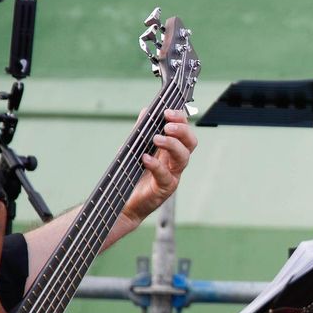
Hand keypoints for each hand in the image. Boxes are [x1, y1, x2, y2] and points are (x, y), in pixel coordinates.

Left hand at [121, 109, 197, 225]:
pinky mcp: (164, 189)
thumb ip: (141, 131)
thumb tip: (146, 110)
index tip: (168, 111)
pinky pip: (166, 176)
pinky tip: (145, 158)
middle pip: (190, 142)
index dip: (180, 119)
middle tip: (167, 126)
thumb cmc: (131, 175)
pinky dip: (156, 165)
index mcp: (170, 149)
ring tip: (157, 139)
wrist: (122, 202)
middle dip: (182, 130)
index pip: (183, 130)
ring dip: (172, 145)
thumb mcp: (134, 148)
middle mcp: (174, 161)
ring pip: (183, 157)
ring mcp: (172, 175)